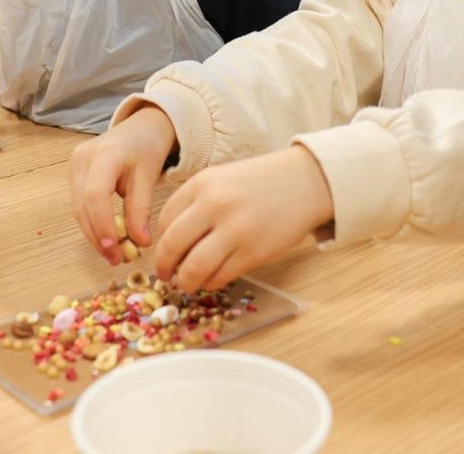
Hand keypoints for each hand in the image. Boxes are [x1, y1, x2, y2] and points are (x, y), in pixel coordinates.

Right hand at [70, 104, 177, 264]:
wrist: (139, 128)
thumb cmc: (145, 149)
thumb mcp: (148, 177)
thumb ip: (141, 210)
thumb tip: (140, 244)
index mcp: (104, 154)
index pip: (96, 195)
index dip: (102, 225)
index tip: (114, 250)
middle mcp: (82, 158)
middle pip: (82, 206)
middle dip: (97, 236)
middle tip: (115, 259)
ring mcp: (74, 165)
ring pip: (78, 208)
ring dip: (93, 234)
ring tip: (113, 254)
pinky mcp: (74, 174)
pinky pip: (79, 205)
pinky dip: (92, 223)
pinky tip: (106, 238)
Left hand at [152, 146, 334, 291]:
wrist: (304, 182)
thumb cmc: (259, 183)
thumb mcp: (221, 180)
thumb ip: (195, 204)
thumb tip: (171, 243)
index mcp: (201, 183)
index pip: (164, 221)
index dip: (160, 242)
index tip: (164, 252)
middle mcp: (214, 205)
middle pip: (172, 246)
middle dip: (164, 267)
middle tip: (166, 275)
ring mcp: (234, 230)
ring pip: (194, 268)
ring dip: (185, 281)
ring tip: (188, 283)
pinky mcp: (253, 252)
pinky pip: (220, 276)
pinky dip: (210, 283)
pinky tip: (212, 279)